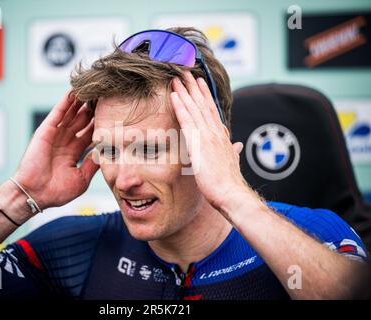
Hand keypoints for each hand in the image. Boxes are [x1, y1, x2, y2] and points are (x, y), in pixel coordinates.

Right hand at [13, 91, 98, 209]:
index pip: (90, 134)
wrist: (35, 194)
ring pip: (72, 114)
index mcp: (74, 152)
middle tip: (106, 98)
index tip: (113, 115)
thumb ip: (93, 164)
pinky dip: (66, 102)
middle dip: (94, 110)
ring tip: (94, 89)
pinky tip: (75, 91)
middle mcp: (66, 141)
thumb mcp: (82, 178)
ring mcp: (56, 135)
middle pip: (83, 121)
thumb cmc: (56, 192)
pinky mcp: (46, 130)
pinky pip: (58, 113)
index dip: (101, 125)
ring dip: (81, 102)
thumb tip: (107, 153)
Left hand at [170, 72, 251, 213]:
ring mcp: (207, 135)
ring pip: (194, 108)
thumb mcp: (232, 162)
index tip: (199, 83)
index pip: (212, 111)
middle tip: (186, 72)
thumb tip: (237, 145)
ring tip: (177, 77)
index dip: (205, 96)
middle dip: (194, 87)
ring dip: (185, 91)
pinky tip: (174, 95)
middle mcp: (215, 131)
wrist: (231, 193)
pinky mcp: (198, 142)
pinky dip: (180, 106)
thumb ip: (233, 151)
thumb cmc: (229, 182)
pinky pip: (187, 120)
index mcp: (221, 136)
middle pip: (203, 104)